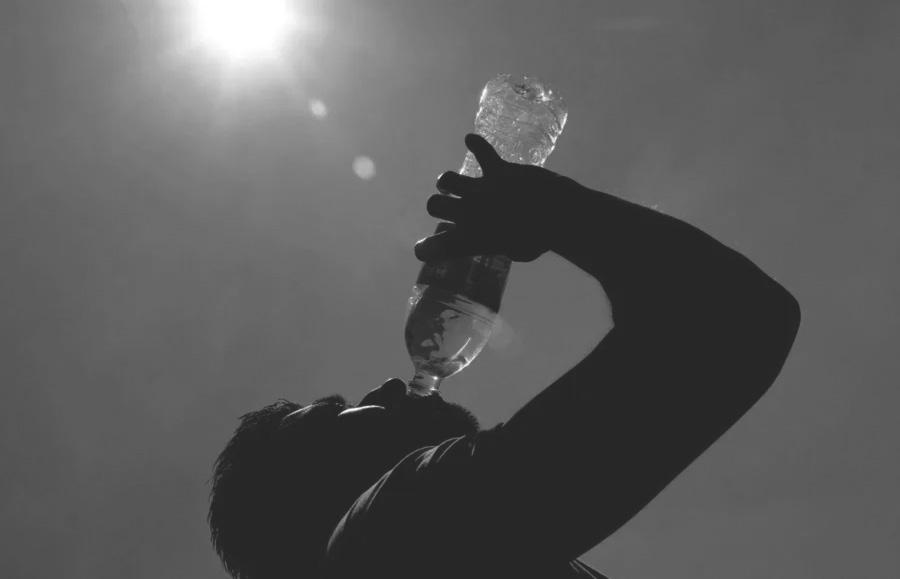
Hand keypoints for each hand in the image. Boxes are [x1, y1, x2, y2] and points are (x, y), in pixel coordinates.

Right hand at [414, 134, 578, 262]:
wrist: (559, 215)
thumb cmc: (540, 239)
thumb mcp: (516, 252)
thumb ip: (499, 245)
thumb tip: (497, 241)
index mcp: (473, 238)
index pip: (439, 247)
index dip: (427, 249)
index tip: (423, 249)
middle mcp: (471, 213)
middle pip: (433, 205)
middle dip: (437, 207)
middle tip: (448, 208)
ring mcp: (482, 190)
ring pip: (447, 179)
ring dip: (447, 182)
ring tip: (451, 184)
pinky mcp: (498, 171)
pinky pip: (482, 150)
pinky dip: (476, 144)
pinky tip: (470, 140)